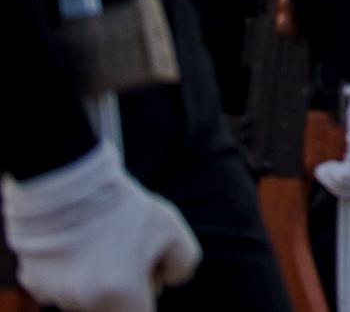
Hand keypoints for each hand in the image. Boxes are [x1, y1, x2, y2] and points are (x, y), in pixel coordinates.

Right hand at [3, 141, 200, 311]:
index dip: (149, 294)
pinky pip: (61, 288)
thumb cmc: (124, 207)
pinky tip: (77, 245)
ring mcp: (55, 295)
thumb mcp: (172, 229)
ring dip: (96, 282)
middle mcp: (84, 303)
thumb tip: (165, 283)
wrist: (70, 182)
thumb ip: (182, 265)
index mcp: (120, 296)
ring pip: (85, 300)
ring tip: (101, 242)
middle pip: (112, 310)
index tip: (148, 273)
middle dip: (124, 289)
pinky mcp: (34, 284)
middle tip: (127, 251)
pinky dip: (71, 273)